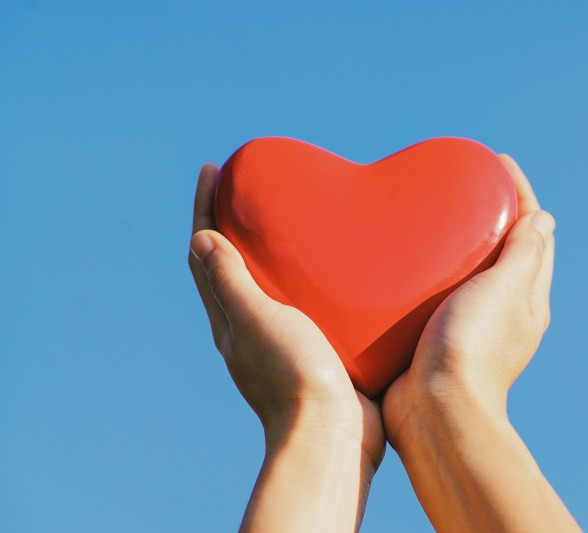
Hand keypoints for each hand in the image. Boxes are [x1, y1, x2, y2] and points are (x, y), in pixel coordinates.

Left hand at [188, 164, 384, 530]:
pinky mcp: (316, 347)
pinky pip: (305, 299)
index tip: (213, 168)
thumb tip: (200, 237)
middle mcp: (249, 327)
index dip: (205, 207)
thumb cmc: (294, 375)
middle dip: (234, 220)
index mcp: (230, 319)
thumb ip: (230, 282)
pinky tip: (333, 263)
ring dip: (270, 246)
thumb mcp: (257, 321)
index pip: (206, 252)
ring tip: (291, 214)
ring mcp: (281, 338)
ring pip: (269, 280)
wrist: (333, 433)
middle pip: (231, 263)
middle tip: (251, 185)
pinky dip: (307, 273)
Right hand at [383, 154, 554, 438]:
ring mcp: (472, 323)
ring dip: (461, 239)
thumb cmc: (472, 347)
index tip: (497, 161)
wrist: (435, 410)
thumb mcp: (505, 291)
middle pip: (505, 247)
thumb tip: (544, 218)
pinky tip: (410, 258)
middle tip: (463, 183)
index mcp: (528, 297)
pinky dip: (433, 268)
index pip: (532, 232)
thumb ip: (524, 253)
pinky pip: (440, 290)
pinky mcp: (439, 335)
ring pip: (471, 269)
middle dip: (492, 211)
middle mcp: (505, 310)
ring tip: (434, 212)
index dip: (519, 192)